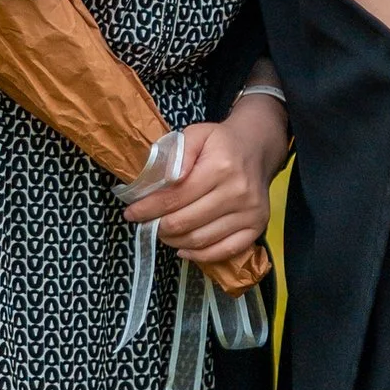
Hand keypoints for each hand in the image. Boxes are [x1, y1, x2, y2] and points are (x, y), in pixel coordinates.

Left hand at [123, 108, 278, 262]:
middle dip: (158, 226)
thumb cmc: (220, 143)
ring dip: (174, 241)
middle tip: (145, 224)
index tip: (131, 213)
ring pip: (201, 240)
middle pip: (186, 222)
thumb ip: (178, 154)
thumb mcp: (196, 134)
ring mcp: (250, 212)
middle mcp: (238, 192)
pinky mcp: (258, 226)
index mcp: (220, 167)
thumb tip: (165, 179)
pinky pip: (224, 251)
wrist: (256, 148)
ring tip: (161, 233)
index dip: (148, 208)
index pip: (175, 197)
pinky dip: (199, 255)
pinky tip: (183, 248)